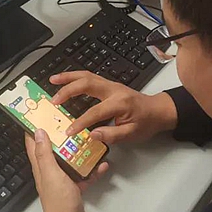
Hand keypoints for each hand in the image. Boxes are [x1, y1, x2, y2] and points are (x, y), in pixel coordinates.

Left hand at [25, 129, 108, 211]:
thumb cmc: (59, 203)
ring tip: (89, 141)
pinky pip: (84, 174)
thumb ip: (44, 153)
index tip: (41, 115)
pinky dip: (92, 169)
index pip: (34, 143)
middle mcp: (50, 172)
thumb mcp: (51, 173)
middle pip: (54, 149)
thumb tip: (38, 132)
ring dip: (79, 151)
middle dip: (61, 136)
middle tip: (70, 123)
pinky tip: (101, 165)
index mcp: (41, 167)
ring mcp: (63, 180)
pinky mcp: (75, 188)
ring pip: (70, 160)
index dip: (34, 128)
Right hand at [50, 71, 178, 143]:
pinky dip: (75, 77)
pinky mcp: (108, 85)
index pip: (95, 112)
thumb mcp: (132, 134)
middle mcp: (114, 90)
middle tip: (53, 99)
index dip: (80, 122)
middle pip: (87, 83)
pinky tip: (66, 80)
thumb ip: (113, 135)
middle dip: (68, 90)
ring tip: (53, 80)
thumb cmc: (147, 122)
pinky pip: (89, 77)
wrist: (158, 111)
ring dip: (68, 77)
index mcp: (119, 103)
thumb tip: (93, 135)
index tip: (69, 131)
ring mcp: (111, 85)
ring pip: (86, 75)